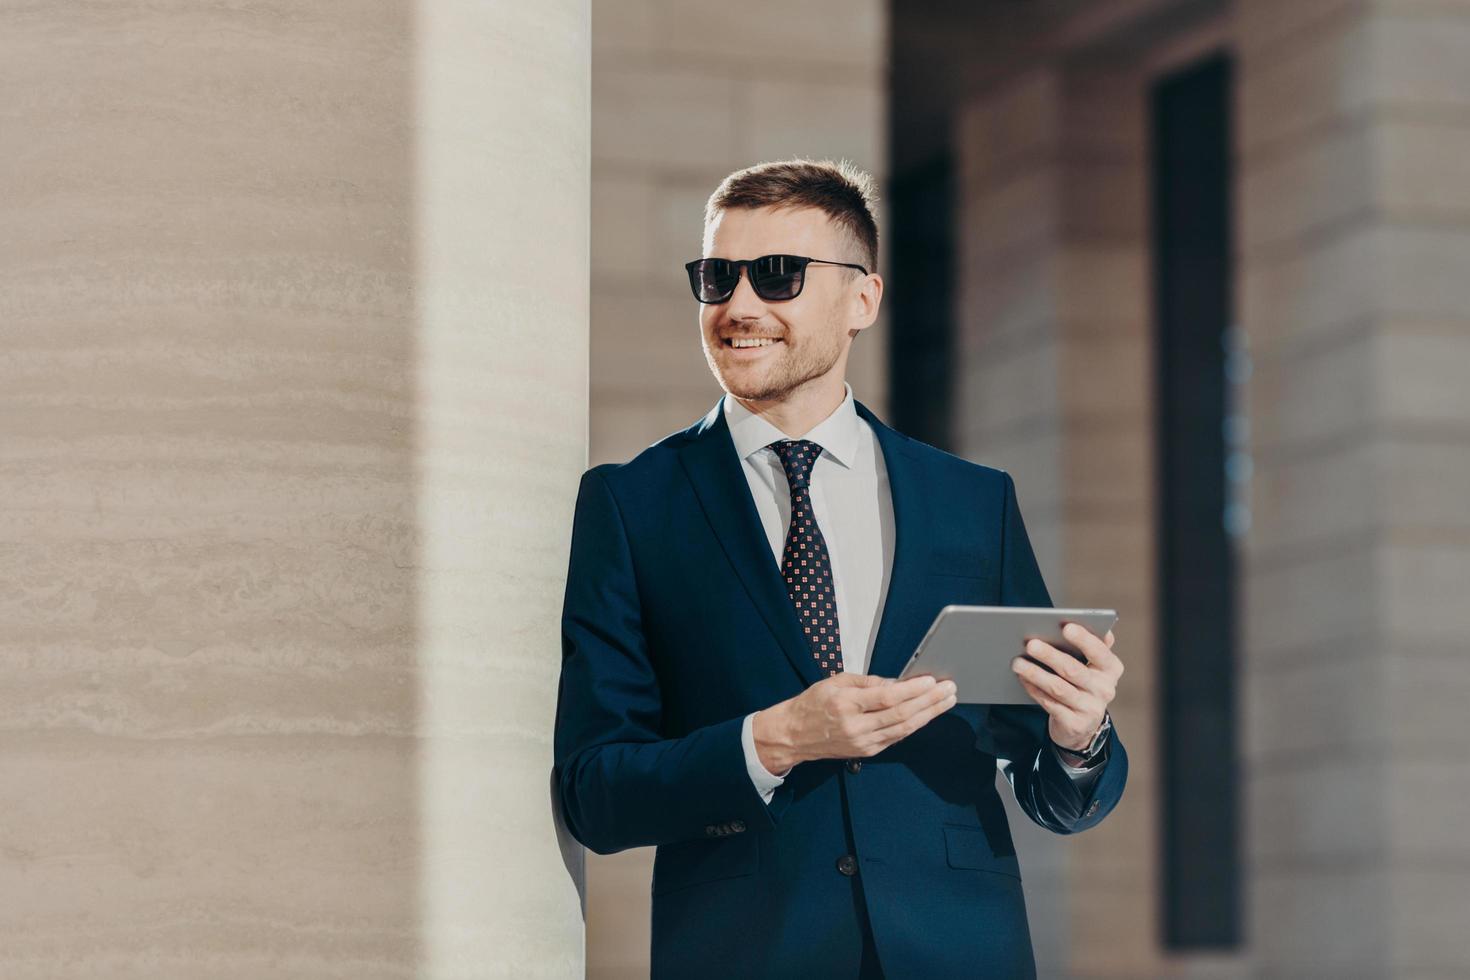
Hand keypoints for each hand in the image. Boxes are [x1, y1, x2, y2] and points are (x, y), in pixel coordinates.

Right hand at [752, 672, 957, 773]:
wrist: (794, 735)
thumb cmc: (813, 704)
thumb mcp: (836, 682)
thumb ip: (868, 682)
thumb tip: (898, 683)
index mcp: (846, 704)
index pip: (887, 697)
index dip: (912, 689)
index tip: (931, 680)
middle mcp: (856, 726)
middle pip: (901, 714)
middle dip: (930, 701)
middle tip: (949, 689)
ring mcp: (863, 742)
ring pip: (903, 728)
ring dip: (929, 714)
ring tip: (946, 701)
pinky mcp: (867, 752)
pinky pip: (896, 737)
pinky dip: (914, 725)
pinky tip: (928, 715)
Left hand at [1011, 623, 1121, 751]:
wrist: (1082, 725)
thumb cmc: (1083, 684)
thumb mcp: (1092, 666)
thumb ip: (1091, 646)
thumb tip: (1090, 625)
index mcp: (1111, 669)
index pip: (1100, 652)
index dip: (1084, 639)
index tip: (1066, 627)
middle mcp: (1105, 689)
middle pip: (1073, 670)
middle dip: (1050, 655)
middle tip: (1030, 644)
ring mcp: (1090, 709)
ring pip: (1058, 688)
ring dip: (1035, 673)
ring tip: (1017, 662)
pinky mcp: (1074, 724)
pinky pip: (1049, 703)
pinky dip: (1034, 689)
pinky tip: (1022, 679)